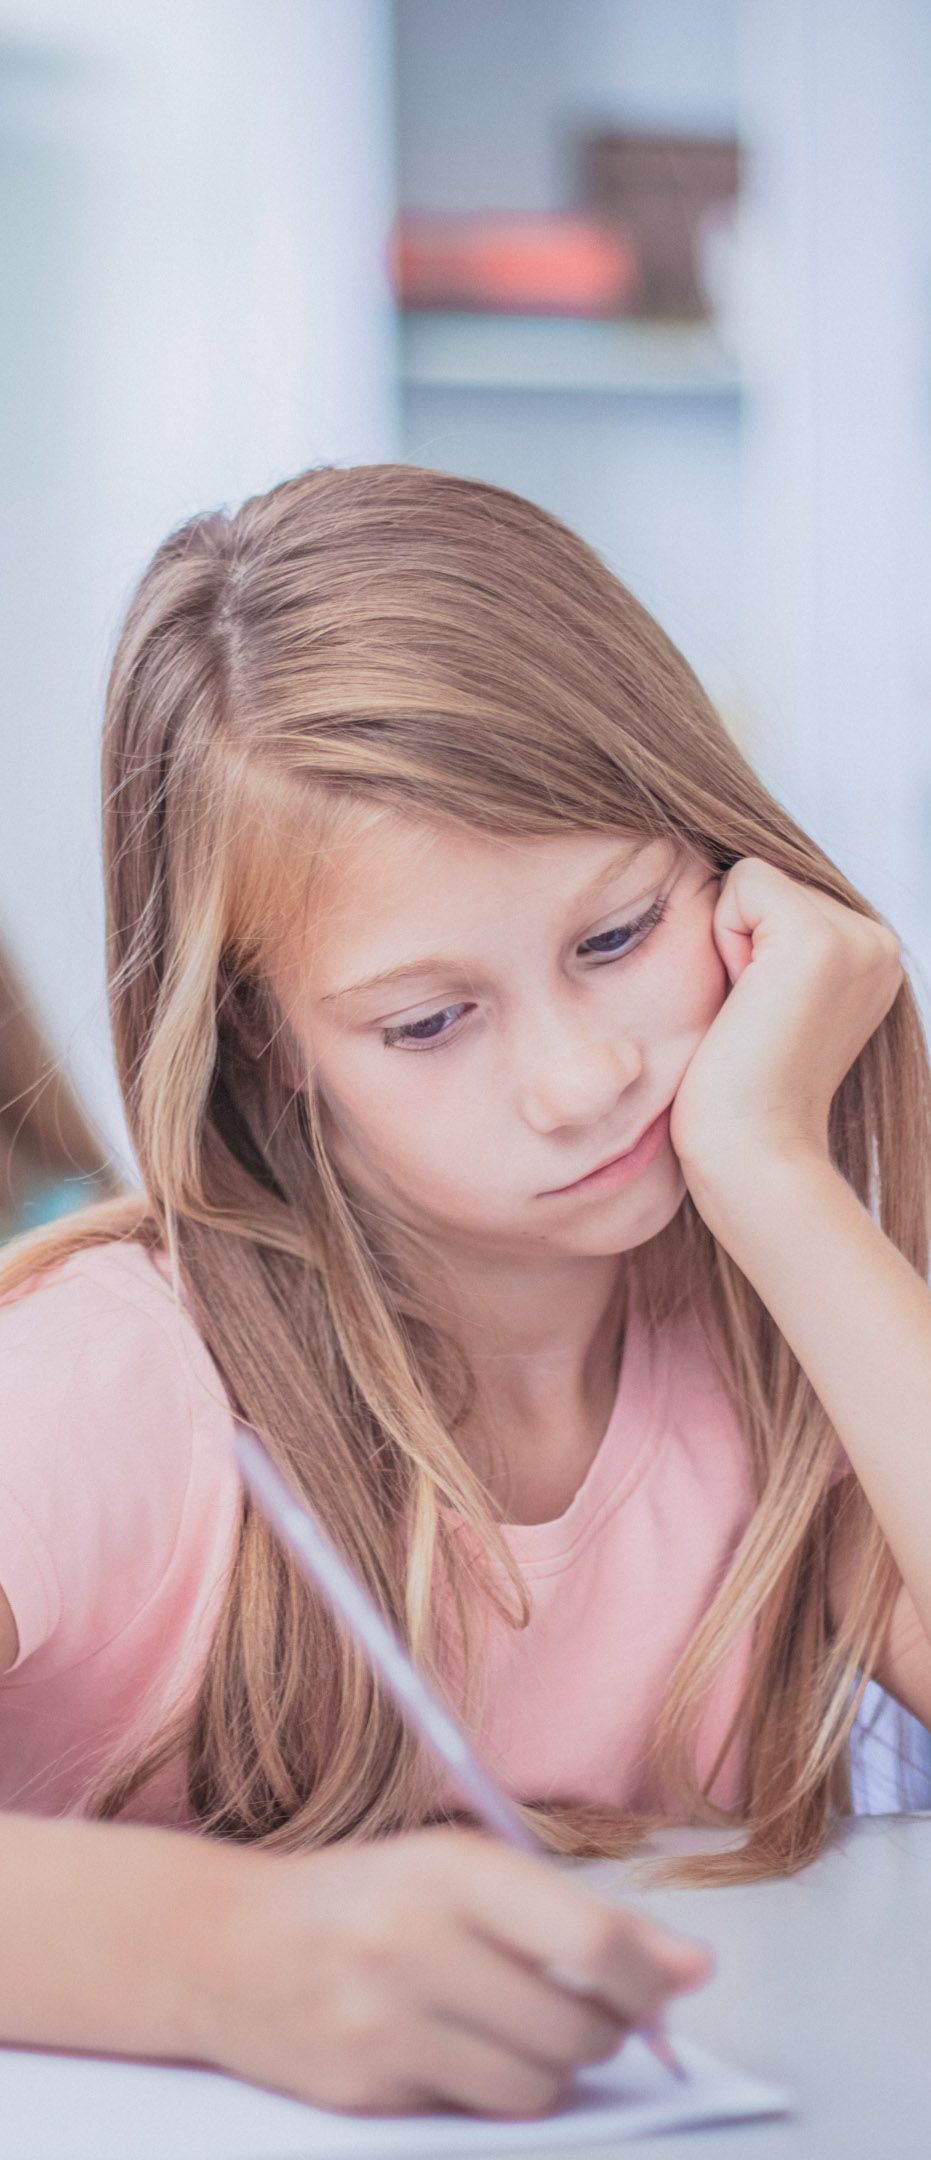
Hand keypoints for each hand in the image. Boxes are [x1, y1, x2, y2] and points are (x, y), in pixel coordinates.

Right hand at [193, 1826, 712, 2118]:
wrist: (224, 1946)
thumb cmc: (363, 1899)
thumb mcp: (463, 1872)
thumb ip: (579, 1917)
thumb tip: (695, 1967)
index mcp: (448, 1869)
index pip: (590, 1938)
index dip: (647, 1978)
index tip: (666, 1987)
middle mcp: (413, 1942)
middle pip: (574, 2028)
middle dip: (604, 2030)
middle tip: (588, 2009)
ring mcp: (384, 2024)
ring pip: (535, 2086)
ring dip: (553, 2068)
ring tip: (523, 2029)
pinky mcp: (364, 2093)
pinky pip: (476, 2113)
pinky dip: (489, 2091)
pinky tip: (456, 2050)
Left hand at [669, 858, 902, 1207]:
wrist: (751, 1153)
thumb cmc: (739, 1092)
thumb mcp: (772, 1001)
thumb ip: (775, 944)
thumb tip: (736, 885)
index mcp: (870, 957)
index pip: (779, 895)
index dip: (746, 949)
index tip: (761, 1019)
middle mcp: (877, 941)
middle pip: (766, 882)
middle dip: (739, 942)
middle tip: (754, 1021)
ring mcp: (858, 938)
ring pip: (753, 879)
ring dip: (729, 944)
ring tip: (751, 1014)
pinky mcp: (820, 938)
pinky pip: (742, 882)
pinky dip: (723, 938)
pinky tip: (746, 1002)